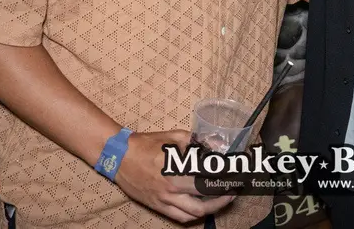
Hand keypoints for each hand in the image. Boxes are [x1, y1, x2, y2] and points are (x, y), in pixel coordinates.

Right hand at [115, 130, 235, 222]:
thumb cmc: (146, 144)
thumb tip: (215, 143)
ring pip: (192, 214)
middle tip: (232, 191)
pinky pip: (179, 217)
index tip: (234, 177)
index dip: (222, 180)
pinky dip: (193, 215)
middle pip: (203, 202)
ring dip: (210, 210)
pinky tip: (201, 208)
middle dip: (221, 199)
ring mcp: (163, 200)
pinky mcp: (157, 206)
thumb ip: (196, 140)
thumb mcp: (173, 136)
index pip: (206, 180)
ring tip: (221, 201)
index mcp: (176, 171)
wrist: (119, 156)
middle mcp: (171, 190)